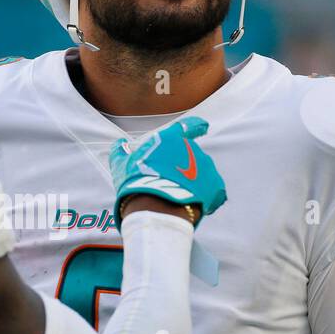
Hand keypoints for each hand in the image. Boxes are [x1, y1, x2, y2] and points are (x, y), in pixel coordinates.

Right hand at [109, 116, 226, 224]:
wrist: (156, 207)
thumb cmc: (136, 182)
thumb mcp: (121, 165)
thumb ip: (120, 152)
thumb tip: (119, 145)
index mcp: (171, 140)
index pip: (188, 126)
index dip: (196, 126)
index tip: (203, 126)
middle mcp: (191, 149)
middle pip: (190, 156)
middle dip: (183, 168)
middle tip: (169, 184)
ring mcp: (205, 167)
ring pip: (201, 173)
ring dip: (193, 182)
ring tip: (178, 198)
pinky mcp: (215, 185)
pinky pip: (212, 190)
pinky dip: (204, 196)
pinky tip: (193, 206)